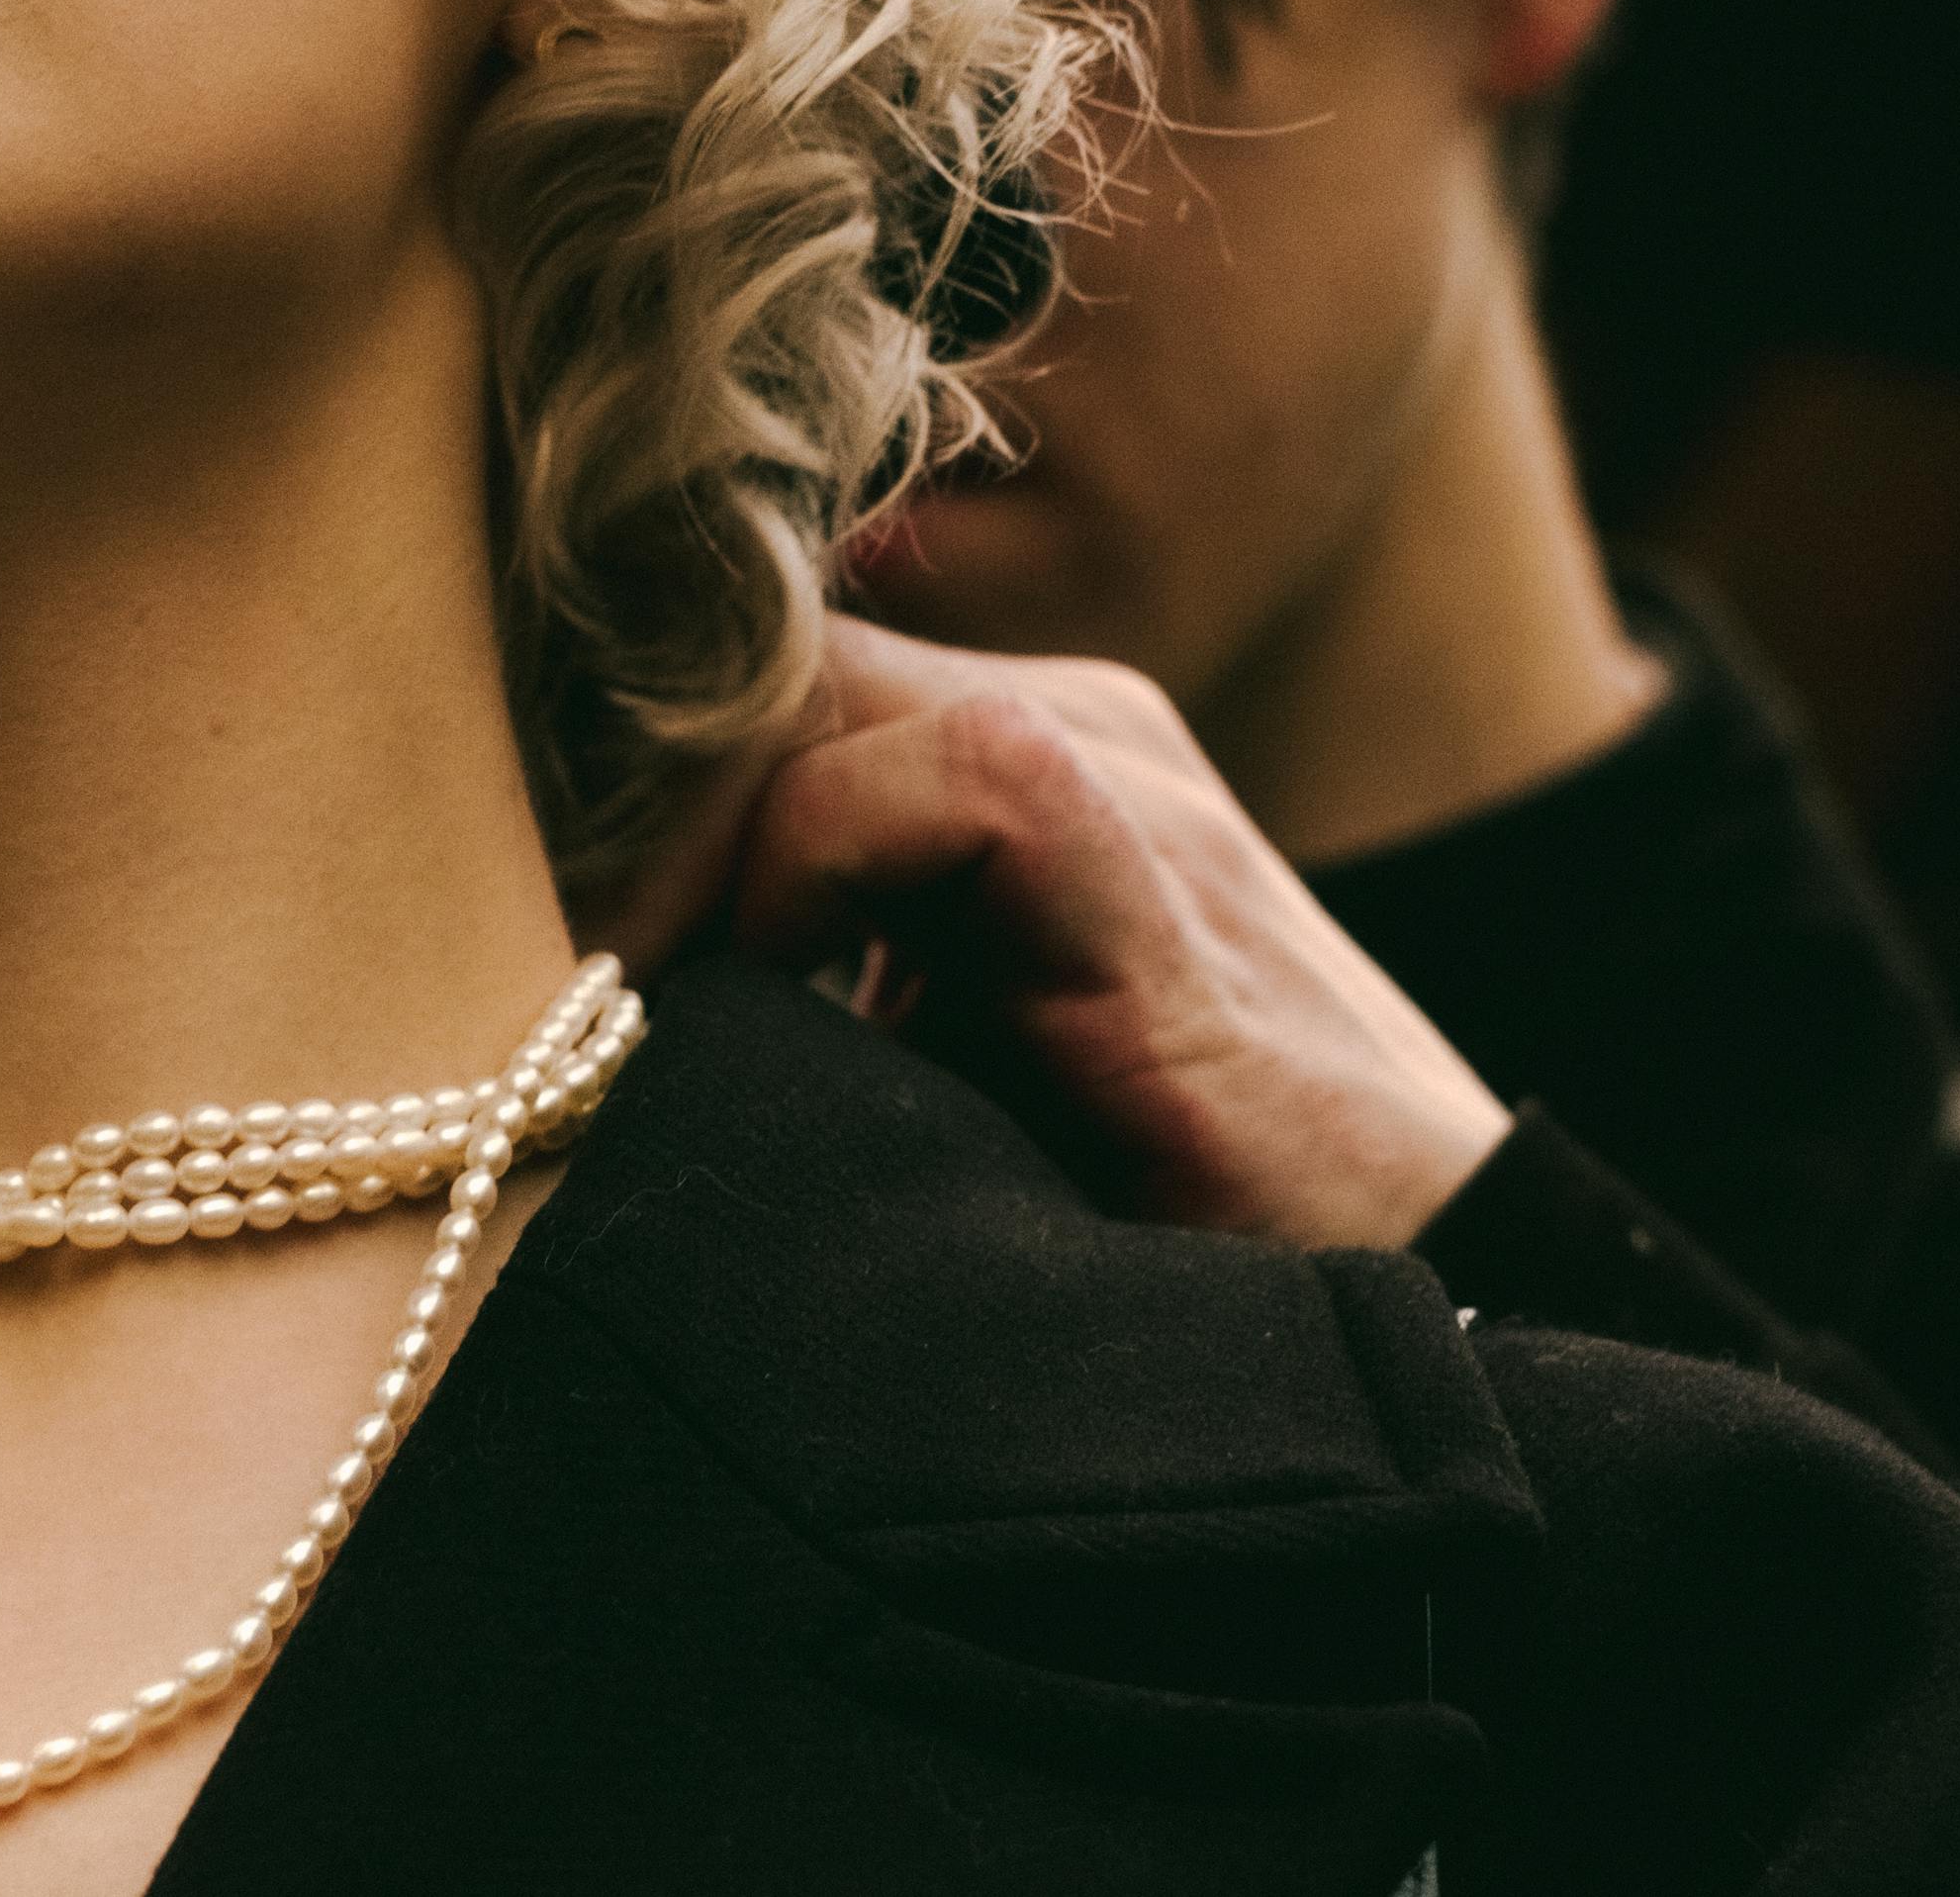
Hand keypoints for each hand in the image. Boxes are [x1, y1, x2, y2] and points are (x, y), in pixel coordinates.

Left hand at [589, 616, 1510, 1249]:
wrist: (1442, 1305)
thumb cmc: (1157, 1216)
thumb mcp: (945, 1069)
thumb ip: (815, 984)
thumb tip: (590, 987)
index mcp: (1016, 757)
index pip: (758, 669)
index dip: (622, 764)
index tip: (517, 902)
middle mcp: (1068, 726)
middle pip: (764, 654)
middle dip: (625, 784)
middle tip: (536, 937)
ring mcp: (1123, 779)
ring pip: (817, 685)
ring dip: (695, 838)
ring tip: (631, 989)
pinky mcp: (1160, 875)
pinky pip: (947, 782)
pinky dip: (818, 884)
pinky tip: (789, 1013)